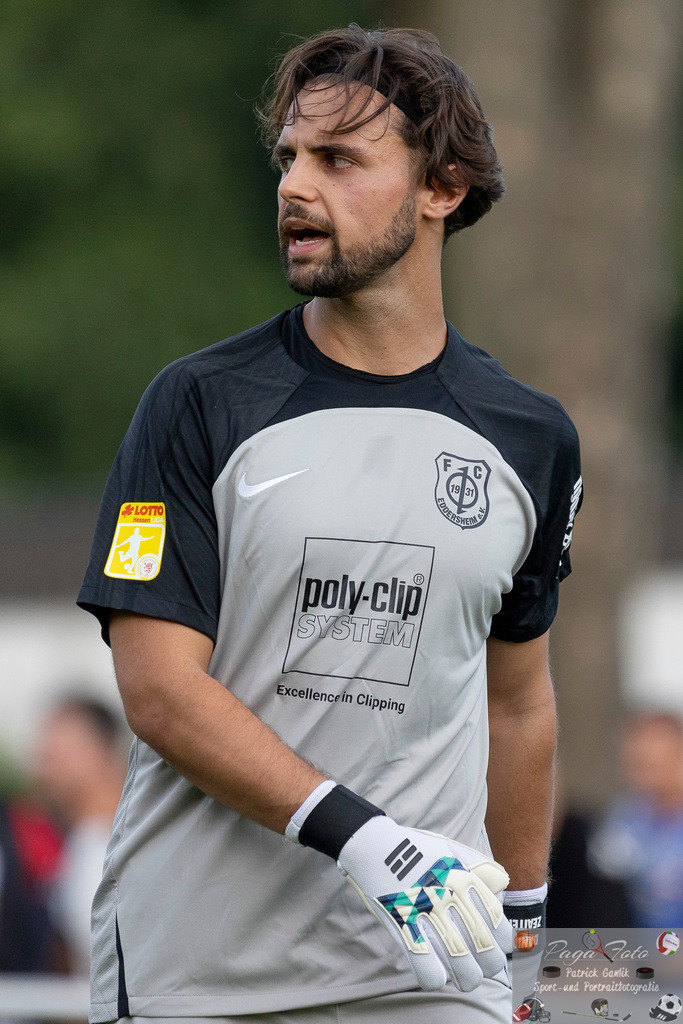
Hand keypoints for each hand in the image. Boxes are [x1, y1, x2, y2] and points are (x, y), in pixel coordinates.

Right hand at [337, 815, 512, 991]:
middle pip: (483, 944)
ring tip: (465, 977)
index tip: (498, 946)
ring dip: (467, 976)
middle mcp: (448, 895)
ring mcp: (424, 912)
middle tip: (485, 966)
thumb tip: (502, 882)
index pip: (496, 919)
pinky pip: (425, 966)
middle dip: (489, 963)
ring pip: (459, 961)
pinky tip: (436, 974)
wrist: (375, 846)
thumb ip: (478, 866)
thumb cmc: (415, 850)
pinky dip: (435, 977)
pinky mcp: (402, 925)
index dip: (503, 941)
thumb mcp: (451, 849)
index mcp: (462, 877)